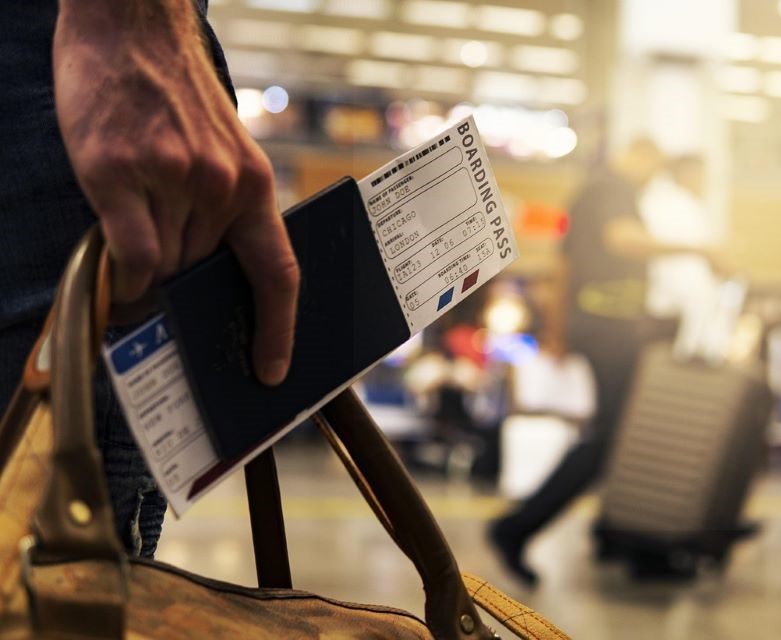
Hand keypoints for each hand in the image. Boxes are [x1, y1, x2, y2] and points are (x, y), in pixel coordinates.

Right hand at [53, 0, 298, 384]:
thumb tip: (201, 278)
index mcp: (254, 185)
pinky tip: (117, 273)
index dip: (278, 329)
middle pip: (202, 276)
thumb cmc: (176, 97)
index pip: (278, 273)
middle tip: (165, 307)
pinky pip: (130, 254)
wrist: (132, 28)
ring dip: (148, 280)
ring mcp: (170, 180)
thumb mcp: (223, 152)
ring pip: (163, 269)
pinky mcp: (118, 173)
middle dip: (183, 294)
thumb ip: (221, 212)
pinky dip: (123, 275)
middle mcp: (219, 187)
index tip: (271, 369)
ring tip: (132, 267)